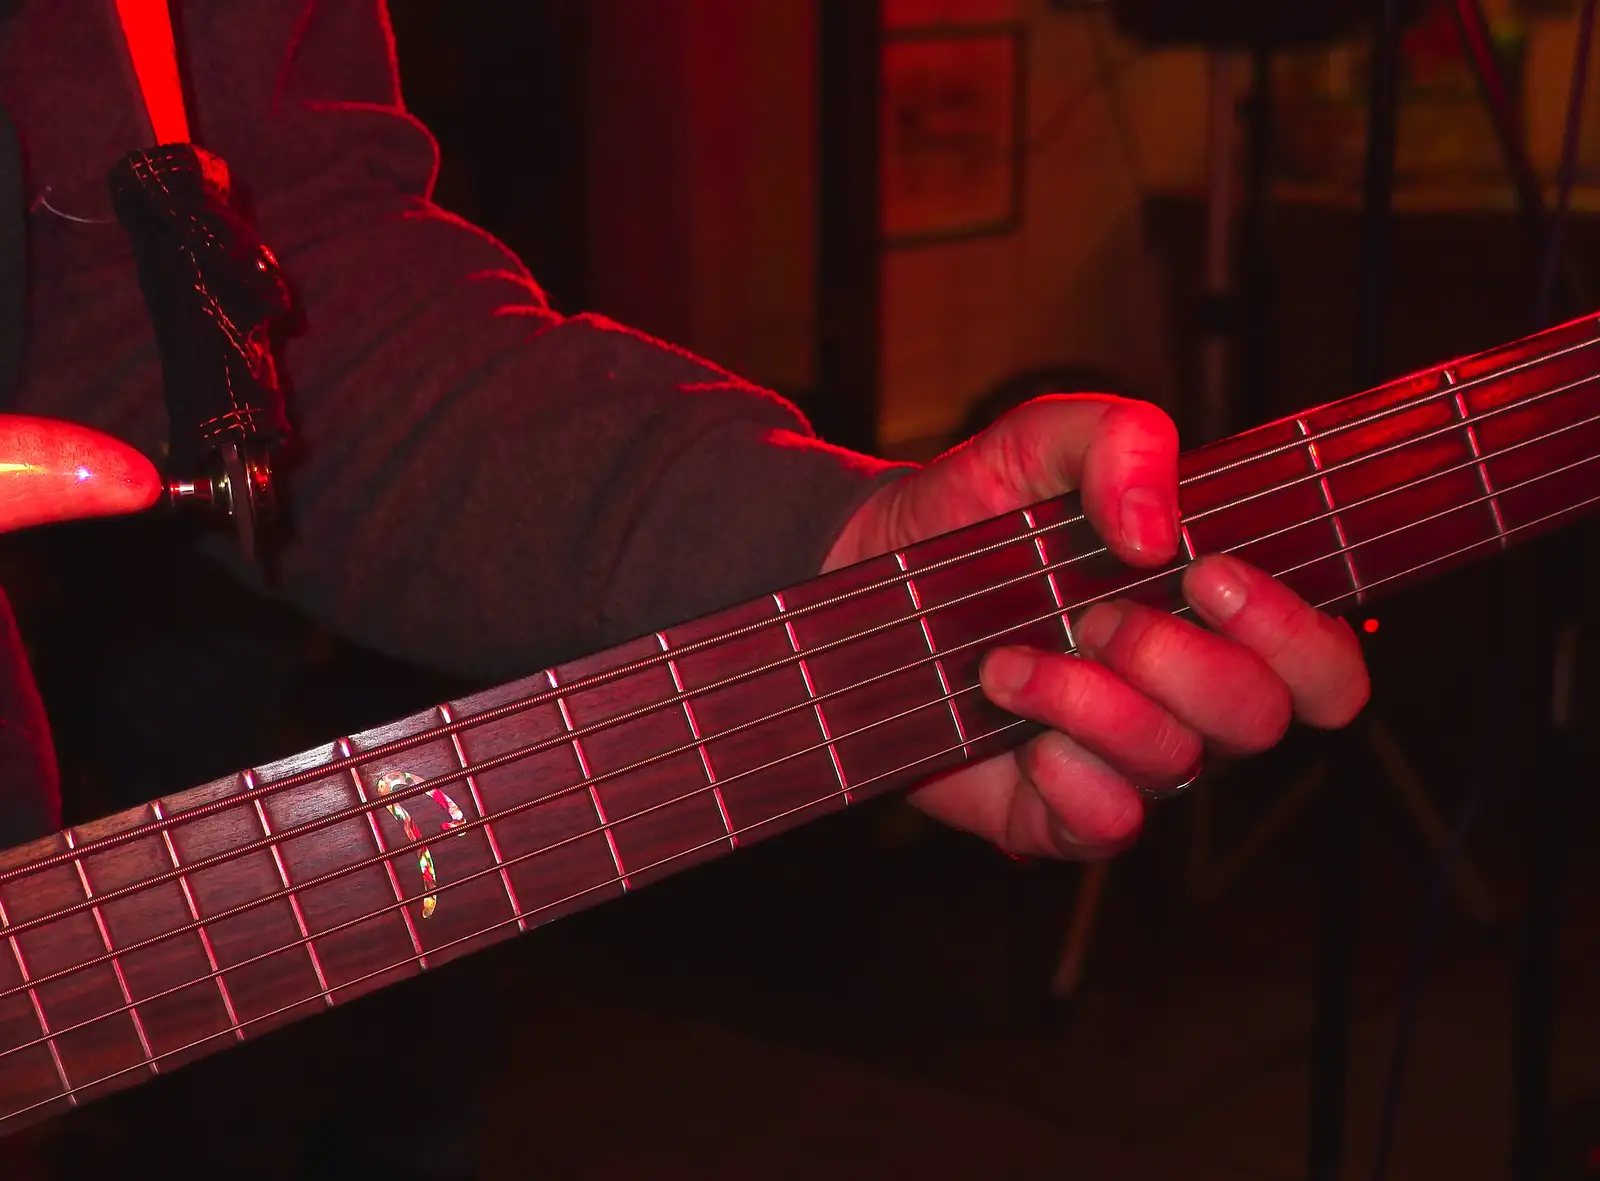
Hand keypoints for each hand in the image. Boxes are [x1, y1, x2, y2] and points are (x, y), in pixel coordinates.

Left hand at [823, 395, 1369, 859]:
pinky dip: (1068, 777)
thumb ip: (1120, 439)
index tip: (1207, 573)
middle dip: (1175, 660)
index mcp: (1218, 618)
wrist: (875, 566)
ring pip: (1174, 764)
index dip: (1295, 635)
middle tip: (1094, 615)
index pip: (1326, 666)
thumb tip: (1157, 530)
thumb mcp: (1044, 437)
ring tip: (1008, 658)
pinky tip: (1014, 728)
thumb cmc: (980, 507)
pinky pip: (1109, 823)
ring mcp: (1128, 761)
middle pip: (1260, 718)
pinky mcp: (1060, 811)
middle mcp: (1190, 698)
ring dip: (1088, 701)